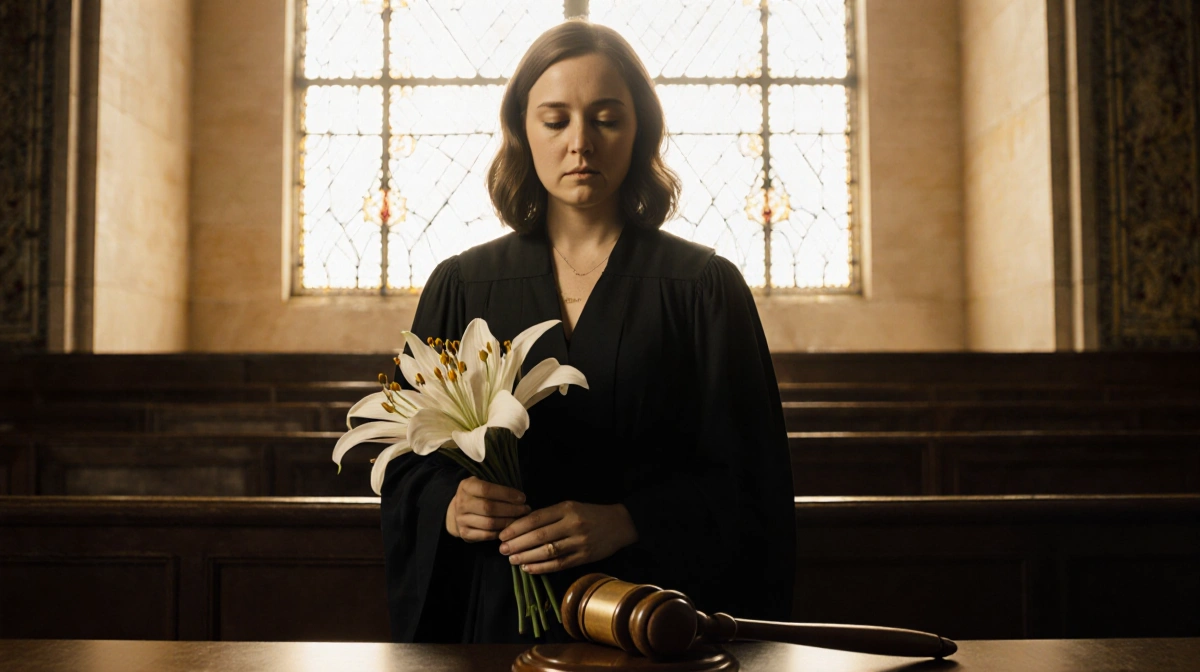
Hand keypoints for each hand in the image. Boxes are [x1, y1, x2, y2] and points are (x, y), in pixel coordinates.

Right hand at [446, 477, 530, 541]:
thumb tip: (519, 495)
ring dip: (508, 522)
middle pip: (489, 508)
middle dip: (511, 509)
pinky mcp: (464, 533)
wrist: (457, 511)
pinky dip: (501, 532)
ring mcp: (461, 519)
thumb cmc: (478, 495)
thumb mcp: (482, 483)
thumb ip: (497, 485)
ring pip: (489, 523)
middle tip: (525, 509)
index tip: (522, 498)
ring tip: (521, 519)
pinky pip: (487, 535)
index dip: (506, 494)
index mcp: (466, 486)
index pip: (487, 489)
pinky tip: (510, 528)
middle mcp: (461, 503)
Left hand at [497, 501, 638, 573]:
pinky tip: (528, 568)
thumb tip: (520, 526)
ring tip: (512, 560)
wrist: (620, 524)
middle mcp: (572, 525)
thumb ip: (549, 515)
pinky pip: (559, 564)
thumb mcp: (571, 507)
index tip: (502, 534)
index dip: (517, 527)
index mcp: (567, 509)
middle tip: (502, 549)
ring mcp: (579, 542)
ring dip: (526, 557)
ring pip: (547, 552)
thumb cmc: (590, 514)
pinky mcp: (584, 557)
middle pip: (539, 536)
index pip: (536, 518)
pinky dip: (542, 567)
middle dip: (517, 544)